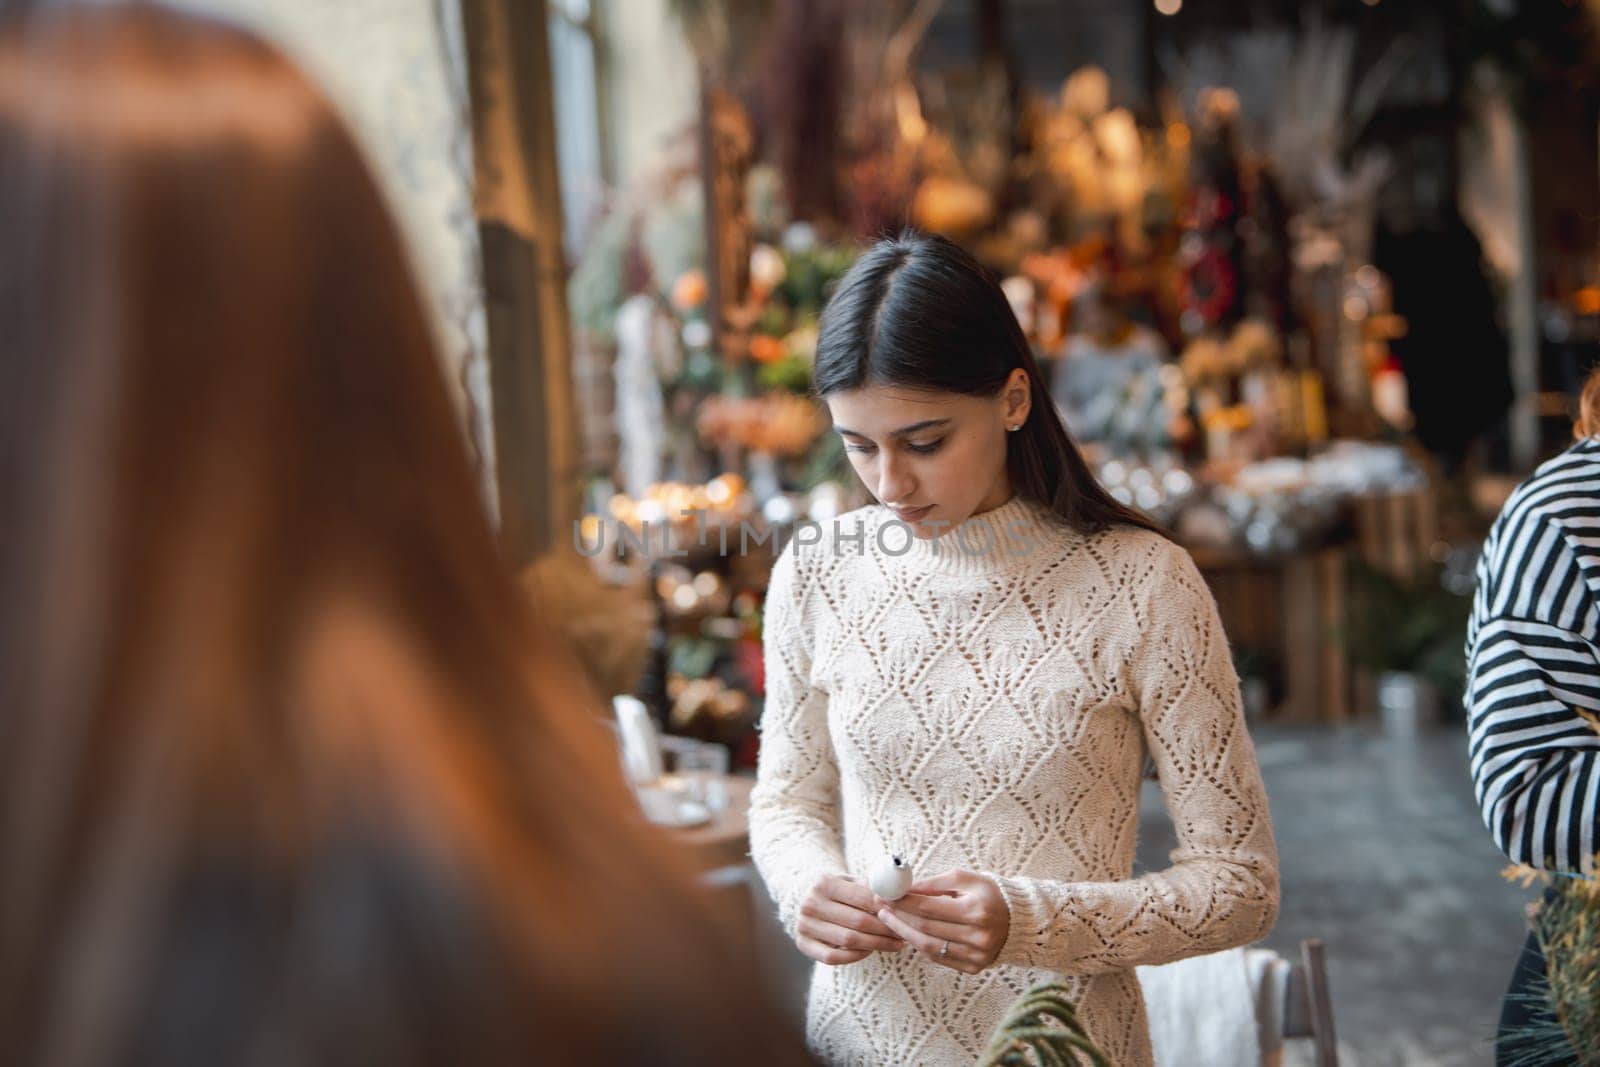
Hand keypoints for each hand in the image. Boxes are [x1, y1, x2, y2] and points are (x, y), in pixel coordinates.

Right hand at [794, 873, 906, 965]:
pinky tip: (870, 951)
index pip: (862, 897)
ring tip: (895, 944)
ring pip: (848, 940)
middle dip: (885, 929)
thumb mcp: (851, 881)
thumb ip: (871, 887)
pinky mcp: (803, 944)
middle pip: (857, 921)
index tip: (904, 915)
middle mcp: (810, 904)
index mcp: (824, 883)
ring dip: (876, 944)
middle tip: (904, 933)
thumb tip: (899, 894)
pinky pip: (832, 957)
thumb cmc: (839, 891)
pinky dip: (855, 956)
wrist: (808, 899)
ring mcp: (804, 925)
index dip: (885, 908)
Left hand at [873, 869, 1008, 974]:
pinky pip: (939, 959)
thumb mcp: (967, 879)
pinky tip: (910, 933)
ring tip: (888, 920)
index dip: (903, 902)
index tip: (885, 894)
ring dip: (904, 933)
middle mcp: (977, 936)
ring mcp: (976, 955)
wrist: (1020, 922)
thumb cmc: (990, 894)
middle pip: (925, 928)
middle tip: (880, 907)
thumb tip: (906, 888)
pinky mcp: (974, 968)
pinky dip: (921, 946)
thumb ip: (936, 882)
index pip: (928, 907)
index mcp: (976, 910)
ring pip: (929, 947)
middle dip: (898, 917)